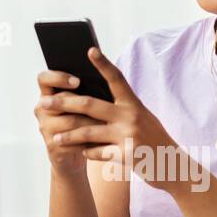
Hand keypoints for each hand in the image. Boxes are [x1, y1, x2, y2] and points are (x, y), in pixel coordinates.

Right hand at [35, 64, 103, 178]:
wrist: (73, 154)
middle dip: (84, 104)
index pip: (44, 79)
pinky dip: (90, 140)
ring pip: (71, 121)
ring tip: (109, 122)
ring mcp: (45, 128)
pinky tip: (103, 139)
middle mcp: (42, 110)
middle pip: (61, 100)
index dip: (58, 77)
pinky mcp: (53, 146)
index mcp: (47, 94)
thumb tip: (103, 81)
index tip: (77, 81)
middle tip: (104, 106)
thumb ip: (84, 93)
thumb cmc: (81, 122)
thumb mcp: (81, 105)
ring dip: (92, 122)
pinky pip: (74, 140)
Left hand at [39, 47, 180, 188]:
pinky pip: (97, 153)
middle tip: (44, 103)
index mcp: (134, 103)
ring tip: (54, 137)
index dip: (103, 63)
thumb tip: (90, 101)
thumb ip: (122, 109)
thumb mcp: (142, 118)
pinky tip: (83, 153)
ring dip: (68, 135)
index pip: (116, 78)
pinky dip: (88, 153)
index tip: (89, 50)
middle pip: (90, 105)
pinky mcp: (126, 156)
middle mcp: (131, 116)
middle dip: (64, 103)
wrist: (172, 166)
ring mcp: (128, 136)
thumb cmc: (152, 140)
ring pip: (88, 132)